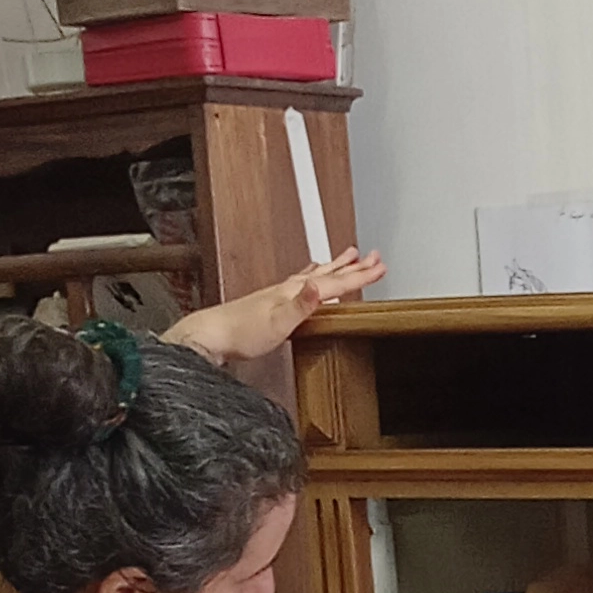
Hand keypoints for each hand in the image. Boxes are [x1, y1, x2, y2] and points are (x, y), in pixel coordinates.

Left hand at [174, 249, 386, 365]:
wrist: (213, 336)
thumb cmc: (242, 333)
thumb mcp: (278, 323)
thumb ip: (301, 305)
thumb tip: (321, 288)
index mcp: (295, 292)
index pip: (335, 282)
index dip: (359, 276)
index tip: (380, 267)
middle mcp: (289, 288)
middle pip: (329, 273)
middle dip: (353, 265)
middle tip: (373, 256)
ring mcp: (281, 294)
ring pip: (317, 275)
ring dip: (335, 267)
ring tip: (349, 257)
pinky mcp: (273, 303)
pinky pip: (303, 284)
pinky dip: (314, 278)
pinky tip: (311, 283)